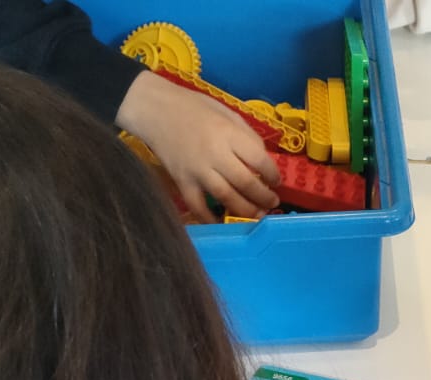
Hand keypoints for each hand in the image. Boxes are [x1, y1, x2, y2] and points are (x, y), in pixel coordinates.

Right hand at [117, 72, 281, 222]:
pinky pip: (198, 206)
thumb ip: (246, 136)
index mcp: (228, 134)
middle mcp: (215, 155)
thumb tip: (263, 160)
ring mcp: (197, 171)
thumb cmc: (193, 108)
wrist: (154, 110)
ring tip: (258, 214)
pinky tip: (223, 220)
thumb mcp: (226, 112)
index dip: (272, 174)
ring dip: (246, 210)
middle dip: (263, 197)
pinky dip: (210, 218)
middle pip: (246, 183)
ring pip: (226, 198)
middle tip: (272, 202)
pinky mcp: (182, 182)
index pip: (258, 160)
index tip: (276, 180)